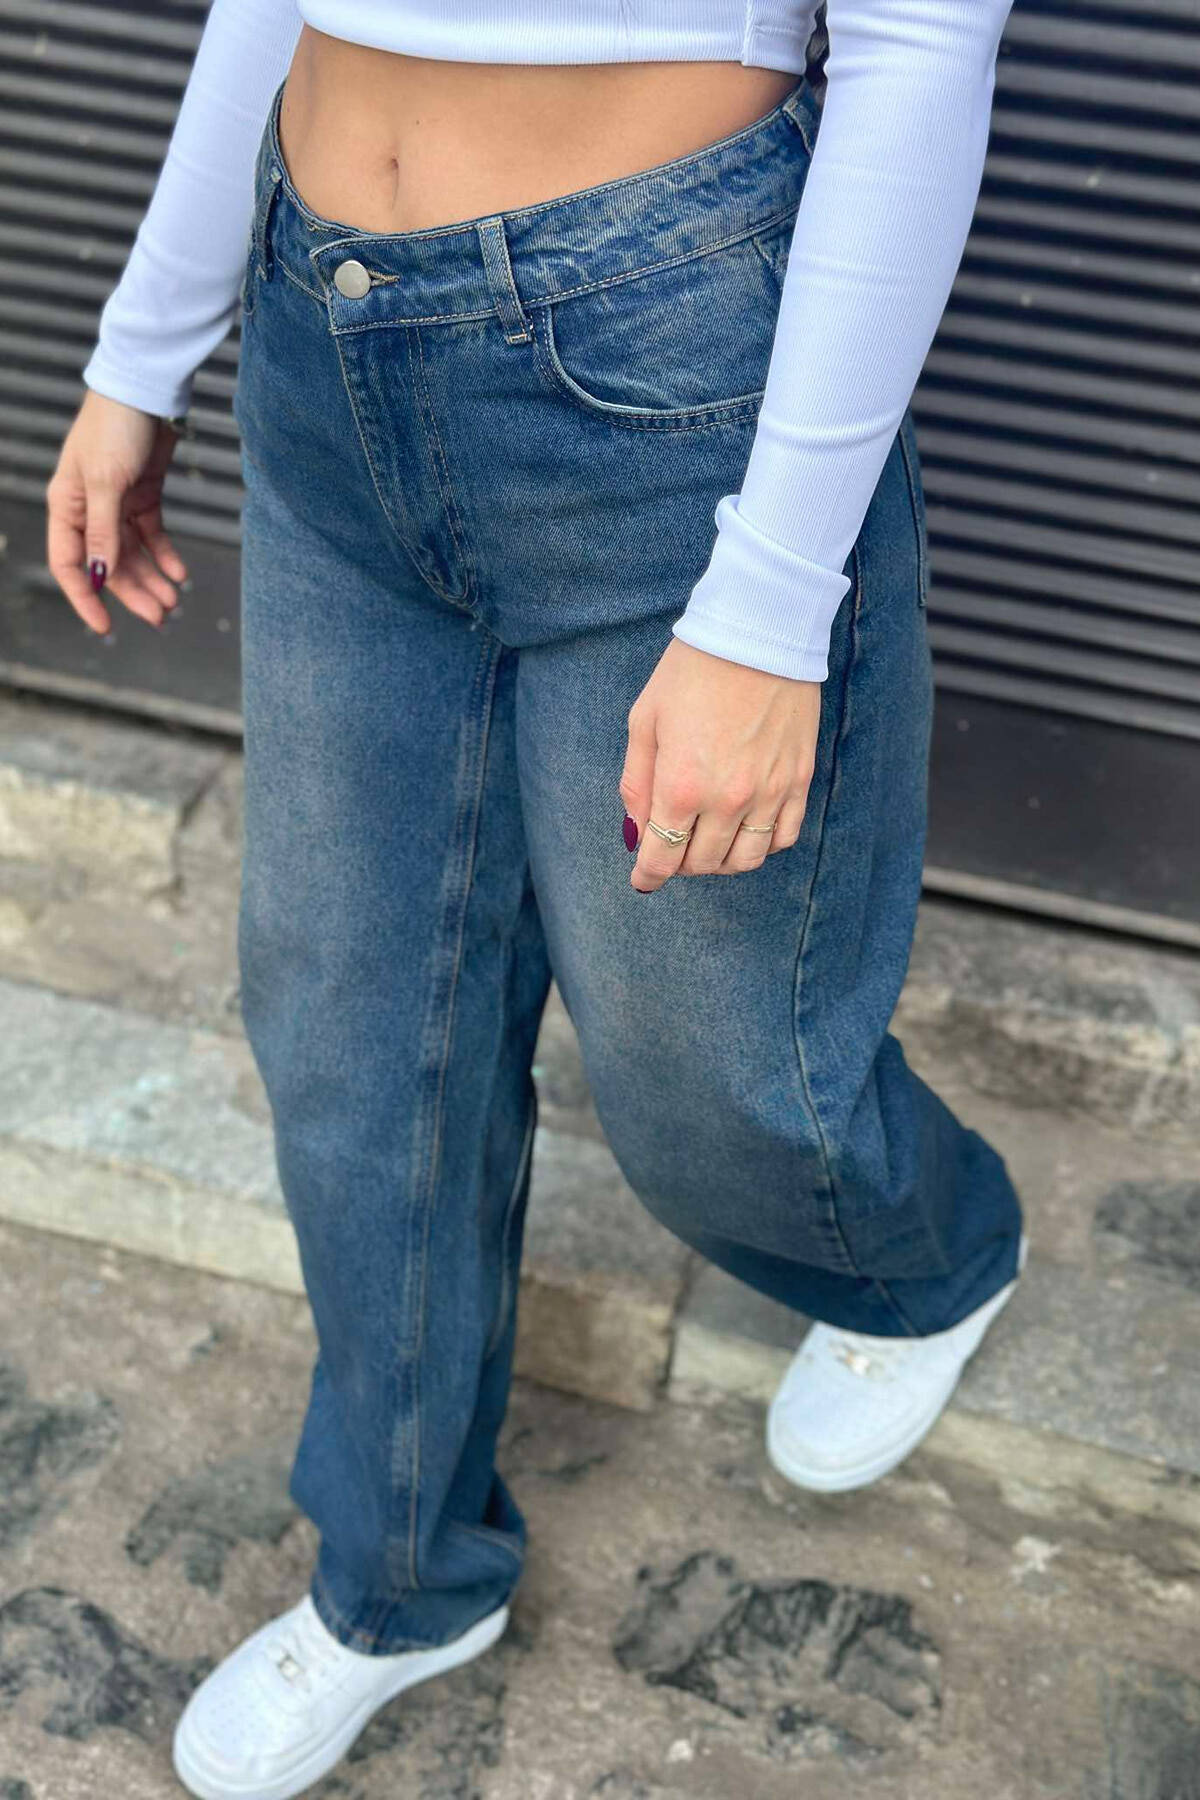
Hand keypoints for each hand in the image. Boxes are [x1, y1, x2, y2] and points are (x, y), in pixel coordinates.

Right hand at [45, 389, 188, 633]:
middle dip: (132, 593)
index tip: (105, 625)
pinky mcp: (143, 495)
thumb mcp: (107, 481)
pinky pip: (152, 535)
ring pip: (132, 554)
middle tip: (160, 617)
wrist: (145, 389)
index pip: (68, 563)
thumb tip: (99, 574)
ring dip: (152, 578)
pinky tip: (179, 573)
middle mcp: (88, 508)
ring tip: (173, 601)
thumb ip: (103, 530)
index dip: (85, 597)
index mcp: (66, 505)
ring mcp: (116, 503)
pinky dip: (165, 555)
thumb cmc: (115, 427)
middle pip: (107, 564)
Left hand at [619, 637, 820, 892]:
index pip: (662, 857)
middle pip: (702, 863)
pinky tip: (746, 830)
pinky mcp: (798, 780)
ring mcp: (768, 793)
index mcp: (681, 785)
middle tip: (672, 847)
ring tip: (709, 843)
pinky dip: (762, 845)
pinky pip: (783, 837)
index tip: (643, 880)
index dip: (648, 876)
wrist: (757, 633)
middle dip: (680, 863)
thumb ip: (637, 782)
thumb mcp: (645, 721)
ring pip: (745, 860)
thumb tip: (636, 831)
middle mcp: (726, 799)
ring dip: (721, 861)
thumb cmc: (692, 671)